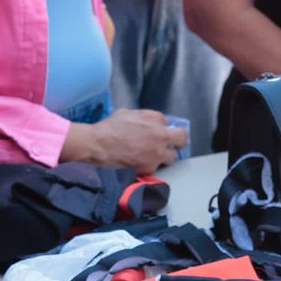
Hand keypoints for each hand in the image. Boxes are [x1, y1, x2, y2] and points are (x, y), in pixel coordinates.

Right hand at [71, 108, 187, 172]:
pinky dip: (150, 166)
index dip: (164, 128)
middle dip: (178, 141)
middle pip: (182, 139)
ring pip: (172, 157)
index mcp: (156, 119)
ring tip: (154, 156)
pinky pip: (156, 168)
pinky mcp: (149, 167)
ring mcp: (156, 153)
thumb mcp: (128, 113)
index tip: (160, 132)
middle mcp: (161, 136)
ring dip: (165, 156)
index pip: (170, 123)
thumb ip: (144, 117)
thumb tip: (150, 122)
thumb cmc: (109, 127)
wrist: (98, 145)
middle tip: (172, 144)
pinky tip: (141, 163)